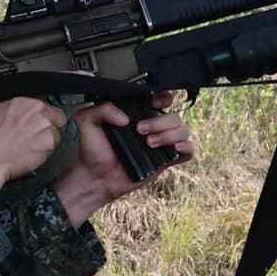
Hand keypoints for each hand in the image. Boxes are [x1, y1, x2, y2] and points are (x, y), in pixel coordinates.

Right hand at [0, 97, 65, 202]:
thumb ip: (13, 108)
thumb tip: (18, 110)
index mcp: (25, 103)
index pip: (46, 105)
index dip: (43, 115)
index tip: (38, 121)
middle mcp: (39, 114)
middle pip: (56, 118)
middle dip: (48, 127)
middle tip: (36, 136)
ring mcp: (45, 130)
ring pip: (55, 135)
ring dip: (46, 141)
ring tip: (29, 147)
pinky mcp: (48, 146)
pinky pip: (51, 149)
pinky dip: (44, 153)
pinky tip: (29, 154)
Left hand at [55, 91, 194, 225]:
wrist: (96, 177)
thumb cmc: (93, 151)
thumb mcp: (87, 121)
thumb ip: (102, 109)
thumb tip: (126, 118)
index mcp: (138, 113)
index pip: (161, 99)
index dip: (163, 98)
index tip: (154, 103)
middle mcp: (153, 126)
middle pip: (174, 115)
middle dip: (160, 121)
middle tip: (140, 130)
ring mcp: (162, 143)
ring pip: (183, 130)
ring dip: (169, 135)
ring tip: (149, 144)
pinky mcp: (166, 160)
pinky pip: (189, 151)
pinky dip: (186, 148)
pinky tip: (173, 149)